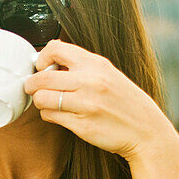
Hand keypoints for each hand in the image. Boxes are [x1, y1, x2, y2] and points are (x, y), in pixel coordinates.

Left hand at [26, 40, 175, 160]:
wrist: (146, 130)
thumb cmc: (123, 101)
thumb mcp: (107, 74)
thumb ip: (80, 66)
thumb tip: (47, 61)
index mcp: (96, 64)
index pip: (55, 48)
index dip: (42, 58)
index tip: (42, 67)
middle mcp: (90, 81)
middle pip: (41, 78)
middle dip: (32, 84)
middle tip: (34, 88)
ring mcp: (86, 104)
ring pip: (41, 98)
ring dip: (40, 102)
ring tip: (49, 103)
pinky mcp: (81, 124)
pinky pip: (50, 116)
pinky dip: (49, 115)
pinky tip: (60, 115)